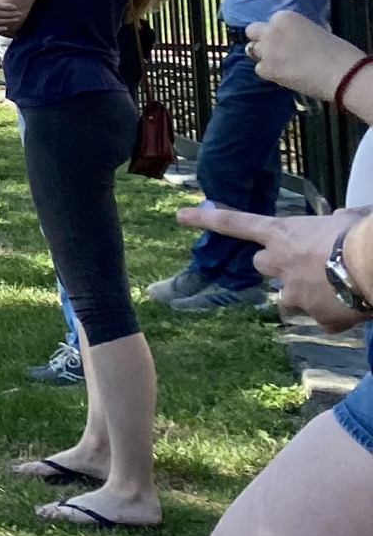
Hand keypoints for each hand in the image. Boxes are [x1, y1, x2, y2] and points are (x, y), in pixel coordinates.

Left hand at [178, 203, 365, 328]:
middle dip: (277, 266)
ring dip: (303, 294)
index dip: (206, 219)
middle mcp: (279, 264)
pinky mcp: (317, 319)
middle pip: (262, 265)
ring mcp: (295, 294)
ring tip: (333, 287)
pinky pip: (320, 318)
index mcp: (282, 233)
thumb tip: (341, 218)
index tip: (180, 216)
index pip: (234, 223)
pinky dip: (332, 314)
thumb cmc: (362, 236)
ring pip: (289, 297)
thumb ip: (336, 219)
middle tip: (305, 264)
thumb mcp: (346, 219)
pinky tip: (351, 306)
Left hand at [246, 10, 366, 106]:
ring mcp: (266, 49)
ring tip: (282, 65)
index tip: (289, 41)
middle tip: (275, 50)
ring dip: (264, 56)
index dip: (279, 32)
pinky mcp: (266, 68)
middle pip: (252, 31)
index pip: (271, 21)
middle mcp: (271, 30)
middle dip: (261, 39)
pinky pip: (260, 69)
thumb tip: (291, 38)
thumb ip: (296, 31)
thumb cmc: (338, 52)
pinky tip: (285, 76)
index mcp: (285, 17)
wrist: (342, 73)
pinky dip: (270, 73)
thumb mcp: (315, 30)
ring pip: (253, 50)